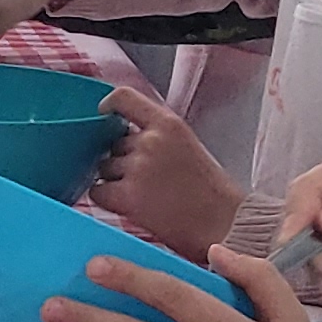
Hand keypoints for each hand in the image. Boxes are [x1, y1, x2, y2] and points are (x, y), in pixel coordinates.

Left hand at [88, 86, 244, 258]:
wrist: (224, 224)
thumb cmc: (210, 191)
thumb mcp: (187, 146)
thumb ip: (158, 136)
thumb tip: (123, 136)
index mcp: (169, 124)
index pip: (124, 97)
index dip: (109, 104)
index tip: (103, 114)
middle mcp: (150, 141)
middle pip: (113, 142)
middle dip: (121, 158)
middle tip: (146, 180)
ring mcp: (137, 168)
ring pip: (104, 167)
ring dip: (114, 179)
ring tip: (144, 195)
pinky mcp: (127, 196)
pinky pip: (97, 191)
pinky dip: (106, 198)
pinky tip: (128, 205)